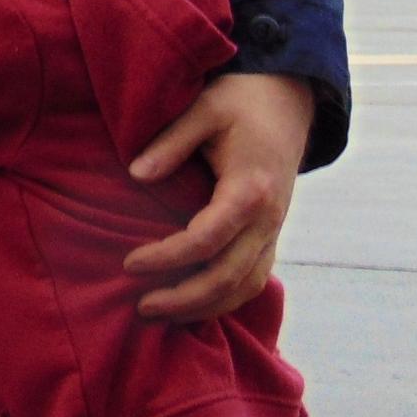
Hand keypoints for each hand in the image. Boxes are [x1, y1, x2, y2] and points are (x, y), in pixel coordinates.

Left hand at [123, 72, 312, 321]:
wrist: (287, 102)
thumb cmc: (241, 102)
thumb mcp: (205, 108)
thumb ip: (170, 142)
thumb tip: (135, 175)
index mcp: (250, 189)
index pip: (205, 239)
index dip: (166, 256)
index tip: (129, 262)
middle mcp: (267, 218)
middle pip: (227, 276)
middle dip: (182, 298)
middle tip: (140, 306)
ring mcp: (273, 230)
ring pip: (244, 287)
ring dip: (203, 307)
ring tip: (159, 314)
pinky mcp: (271, 235)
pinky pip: (253, 280)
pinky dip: (226, 300)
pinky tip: (194, 307)